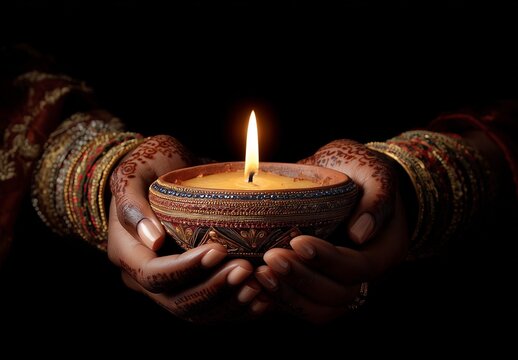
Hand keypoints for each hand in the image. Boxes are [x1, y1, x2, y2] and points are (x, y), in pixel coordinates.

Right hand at [108, 135, 267, 321]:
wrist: (160, 172)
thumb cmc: (148, 167)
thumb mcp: (134, 173)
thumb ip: (133, 204)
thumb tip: (152, 240)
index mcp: (128, 252)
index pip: (153, 275)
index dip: (186, 268)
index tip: (218, 250)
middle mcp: (144, 277)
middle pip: (177, 302)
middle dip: (214, 289)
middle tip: (245, 270)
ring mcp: (168, 285)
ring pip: (196, 313)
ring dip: (229, 303)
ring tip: (258, 285)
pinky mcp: (190, 285)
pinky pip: (211, 309)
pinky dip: (237, 307)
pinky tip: (262, 297)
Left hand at [254, 139, 408, 322]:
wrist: (350, 179)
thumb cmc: (362, 173)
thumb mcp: (376, 173)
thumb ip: (378, 197)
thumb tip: (359, 233)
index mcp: (382, 250)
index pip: (358, 268)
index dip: (328, 260)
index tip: (298, 241)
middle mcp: (362, 275)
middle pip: (338, 296)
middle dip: (302, 280)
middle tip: (271, 258)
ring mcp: (338, 283)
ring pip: (319, 310)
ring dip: (288, 295)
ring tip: (259, 274)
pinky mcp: (314, 284)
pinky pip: (300, 305)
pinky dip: (277, 300)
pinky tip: (254, 284)